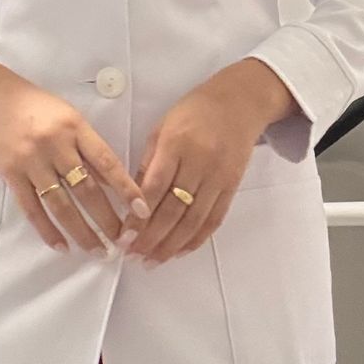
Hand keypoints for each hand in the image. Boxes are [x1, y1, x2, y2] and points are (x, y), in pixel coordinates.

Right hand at [0, 60, 150, 255]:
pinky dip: (47, 230)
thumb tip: (111, 182)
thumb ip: (88, 146)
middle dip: (107, 220)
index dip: (127, 189)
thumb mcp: (69, 116)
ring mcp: (31, 161)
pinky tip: (62, 246)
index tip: (142, 212)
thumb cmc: (35, 104)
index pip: (107, 163)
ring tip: (98, 250)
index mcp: (74, 127)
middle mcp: (54, 145)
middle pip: (86, 190)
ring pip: (61, 205)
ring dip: (82, 232)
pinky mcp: (10, 174)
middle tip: (123, 242)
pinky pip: (32, 208)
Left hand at [125, 61, 298, 264]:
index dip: (138, 216)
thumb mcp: (163, 127)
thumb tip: (134, 200)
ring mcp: (218, 176)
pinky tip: (180, 251)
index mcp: (176, 143)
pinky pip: (214, 219)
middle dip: (151, 238)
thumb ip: (149, 162)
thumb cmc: (195, 111)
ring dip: (171, 245)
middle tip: (133, 256)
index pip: (155, 187)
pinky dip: (196, 239)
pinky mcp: (232, 186)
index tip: (124, 236)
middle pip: (174, 209)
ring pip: (194, 220)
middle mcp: (199, 162)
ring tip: (152, 261)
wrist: (239, 102)